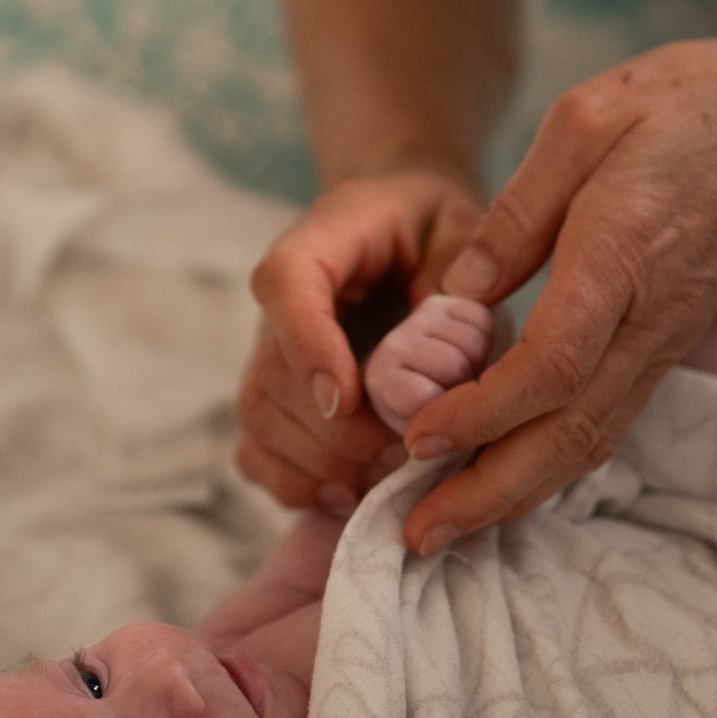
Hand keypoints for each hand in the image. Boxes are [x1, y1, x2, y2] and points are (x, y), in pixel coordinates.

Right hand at [235, 165, 483, 515]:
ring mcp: (269, 353)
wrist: (405, 224)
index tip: (346, 400)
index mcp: (319, 243)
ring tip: (390, 474)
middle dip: (338, 431)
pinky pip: (257, 454)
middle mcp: (278, 303)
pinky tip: (353, 493)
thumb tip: (447, 370)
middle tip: (406, 450)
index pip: (286, 285)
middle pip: (274, 375)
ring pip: (261, 420)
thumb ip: (453, 290)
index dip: (308, 348)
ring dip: (324, 463)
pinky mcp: (276, 399)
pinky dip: (298, 484)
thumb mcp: (459, 233)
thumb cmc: (433, 227)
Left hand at [396, 27, 716, 555]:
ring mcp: (663, 341)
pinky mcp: (667, 345)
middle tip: (416, 535)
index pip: (551, 365)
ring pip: (590, 440)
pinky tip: (506, 478)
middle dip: (488, 491)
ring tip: (446, 527)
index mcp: (619, 255)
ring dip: (515, 493)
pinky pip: (608, 420)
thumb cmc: (686, 107)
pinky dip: (552, 462)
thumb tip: (461, 291)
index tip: (417, 436)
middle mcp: (645, 318)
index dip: (481, 412)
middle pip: (567, 432)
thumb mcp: (585, 121)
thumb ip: (519, 210)